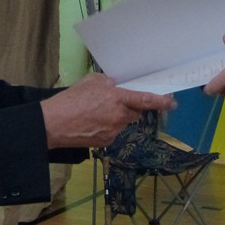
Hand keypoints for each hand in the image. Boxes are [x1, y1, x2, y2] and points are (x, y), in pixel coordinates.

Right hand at [40, 73, 176, 148]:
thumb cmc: (71, 99)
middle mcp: (119, 116)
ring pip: (124, 122)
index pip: (145, 100)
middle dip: (130, 107)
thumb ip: (109, 82)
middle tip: (115, 102)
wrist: (53, 124)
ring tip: (97, 113)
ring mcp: (113, 131)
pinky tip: (92, 123)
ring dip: (117, 117)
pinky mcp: (106, 142)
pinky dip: (108, 127)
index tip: (172, 102)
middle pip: (135, 112)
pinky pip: (113, 132)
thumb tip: (117, 85)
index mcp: (117, 98)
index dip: (160, 101)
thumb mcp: (91, 81)